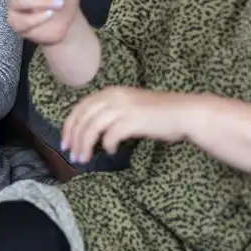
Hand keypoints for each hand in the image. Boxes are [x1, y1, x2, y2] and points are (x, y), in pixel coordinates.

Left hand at [58, 87, 199, 164]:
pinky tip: (111, 151)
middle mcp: (114, 96)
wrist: (185, 112)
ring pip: (92, 127)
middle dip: (74, 138)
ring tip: (84, 159)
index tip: (65, 142)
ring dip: (85, 145)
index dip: (69, 126)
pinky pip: (110, 135)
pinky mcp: (133, 120)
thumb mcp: (131, 107)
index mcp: (112, 92)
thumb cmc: (160, 113)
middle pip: (83, 118)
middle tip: (72, 155)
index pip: (81, 107)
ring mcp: (123, 107)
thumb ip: (112, 114)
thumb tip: (93, 134)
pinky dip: (107, 145)